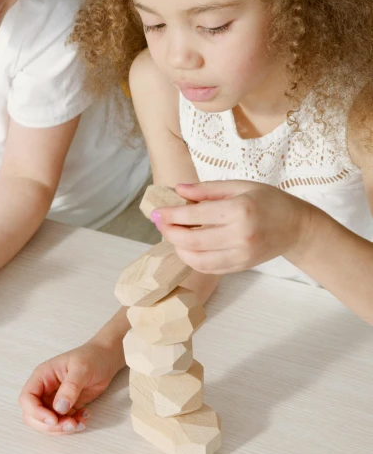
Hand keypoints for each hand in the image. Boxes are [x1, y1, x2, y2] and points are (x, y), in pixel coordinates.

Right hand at [19, 340, 124, 434]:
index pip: (27, 398)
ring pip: (47, 423)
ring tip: (81, 422)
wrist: (106, 359)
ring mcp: (54, 400)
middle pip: (32, 415)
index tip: (54, 420)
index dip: (36, 413)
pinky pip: (62, 423)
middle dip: (49, 426)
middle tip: (70, 425)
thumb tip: (59, 408)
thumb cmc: (92, 357)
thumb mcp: (82, 368)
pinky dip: (72, 425)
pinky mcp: (66, 407)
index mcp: (42, 376)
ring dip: (62, 428)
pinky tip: (85, 416)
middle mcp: (45, 389)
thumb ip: (71, 387)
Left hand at [150, 180, 311, 273]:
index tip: (157, 212)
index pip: (195, 214)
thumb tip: (178, 190)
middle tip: (160, 224)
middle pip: (192, 240)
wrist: (296, 227)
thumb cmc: (269, 201)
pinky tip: (188, 247)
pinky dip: (193, 259)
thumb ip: (207, 189)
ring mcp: (241, 254)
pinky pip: (209, 268)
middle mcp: (240, 235)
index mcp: (239, 209)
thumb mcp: (240, 186)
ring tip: (174, 235)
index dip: (171, 214)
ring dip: (179, 248)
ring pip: (197, 259)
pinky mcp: (241, 266)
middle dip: (170, 232)